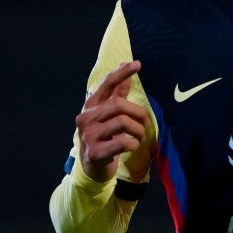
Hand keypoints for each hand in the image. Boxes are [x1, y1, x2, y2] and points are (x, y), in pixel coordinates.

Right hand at [75, 61, 148, 183]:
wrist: (91, 168)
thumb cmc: (103, 137)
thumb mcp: (107, 115)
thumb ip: (116, 92)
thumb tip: (125, 65)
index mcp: (90, 106)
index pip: (106, 84)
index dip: (122, 73)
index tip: (137, 64)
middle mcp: (86, 118)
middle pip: (118, 105)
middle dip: (138, 113)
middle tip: (146, 123)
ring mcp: (89, 135)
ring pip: (122, 123)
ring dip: (138, 130)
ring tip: (140, 136)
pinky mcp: (95, 152)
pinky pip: (123, 142)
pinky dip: (134, 144)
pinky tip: (133, 146)